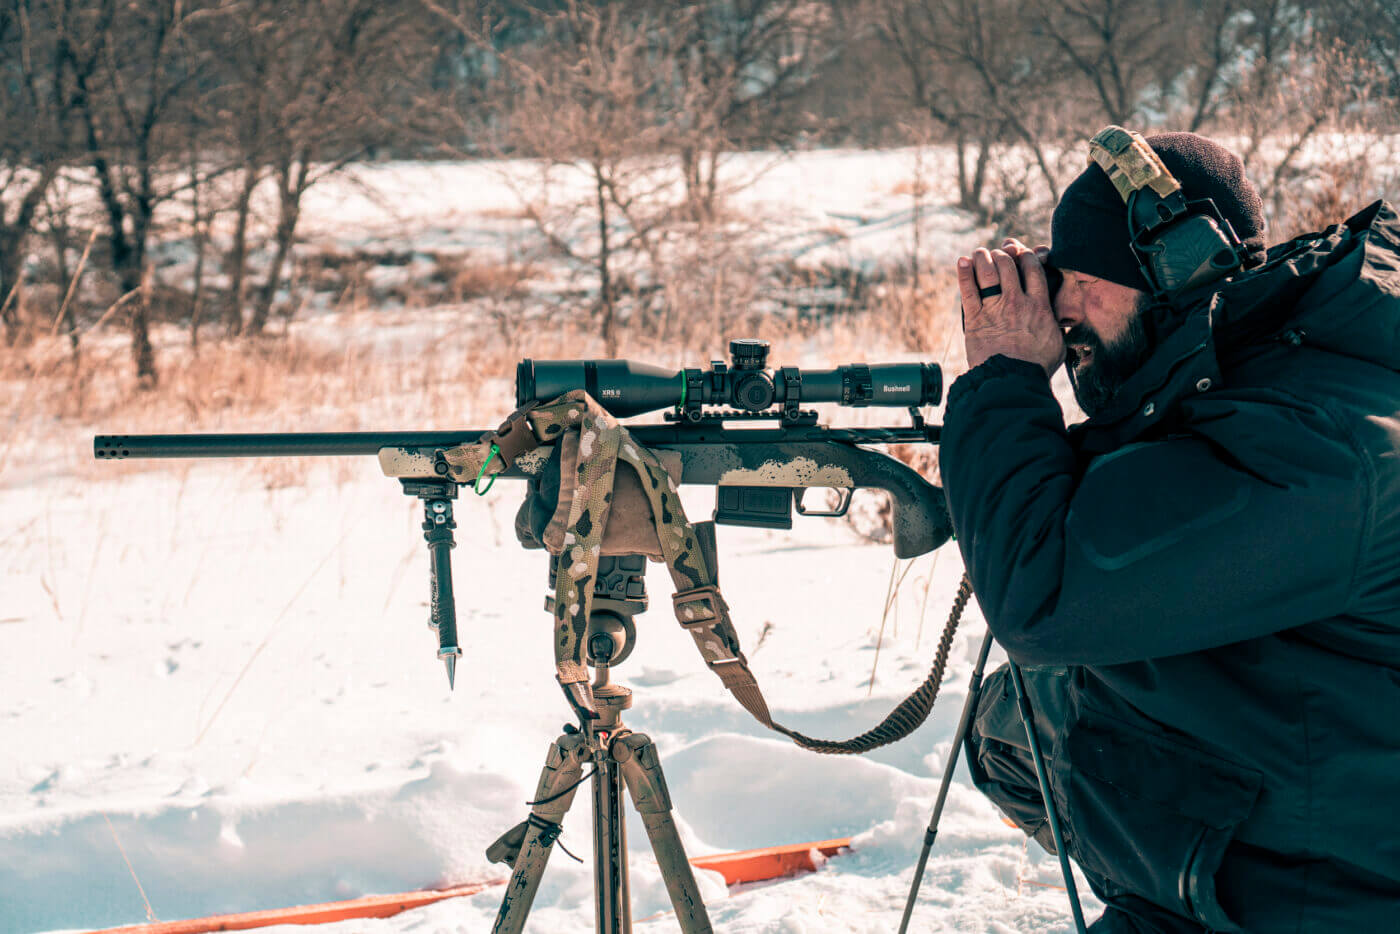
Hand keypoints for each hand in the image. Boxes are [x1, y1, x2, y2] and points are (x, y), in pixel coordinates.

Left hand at [956, 238, 1062, 375]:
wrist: (1012, 381)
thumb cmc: (1036, 367)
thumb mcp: (1057, 344)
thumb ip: (1055, 327)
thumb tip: (1060, 325)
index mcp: (1039, 306)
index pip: (1033, 269)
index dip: (1025, 255)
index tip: (1020, 253)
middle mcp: (1017, 302)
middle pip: (1008, 265)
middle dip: (1002, 254)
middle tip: (997, 253)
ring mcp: (995, 308)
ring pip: (988, 272)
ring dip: (983, 258)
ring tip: (980, 253)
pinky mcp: (975, 319)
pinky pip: (968, 290)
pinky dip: (964, 273)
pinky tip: (962, 262)